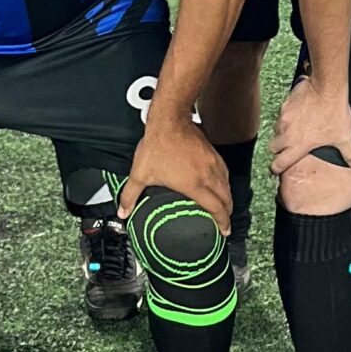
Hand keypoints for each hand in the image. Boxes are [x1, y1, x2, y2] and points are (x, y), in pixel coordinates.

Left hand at [125, 113, 231, 230]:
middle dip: (227, 212)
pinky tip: (220, 181)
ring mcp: (211, 163)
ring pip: (227, 184)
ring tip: (224, 204)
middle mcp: (206, 175)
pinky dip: (225, 181)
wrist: (168, 121)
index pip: (216, 208)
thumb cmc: (156, 146)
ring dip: (227, 197)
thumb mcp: (140, 174)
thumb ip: (130, 196)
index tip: (224, 230)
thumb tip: (123, 211)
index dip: (223, 222)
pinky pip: (224, 171)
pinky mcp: (212, 152)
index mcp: (193, 185)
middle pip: (226, 198)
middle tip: (225, 221)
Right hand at [271, 77, 350, 174]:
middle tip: (286, 148)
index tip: (277, 168)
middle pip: (273, 147)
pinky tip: (298, 113)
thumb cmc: (334, 114)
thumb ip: (349, 154)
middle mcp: (287, 133)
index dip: (276, 168)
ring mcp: (284, 118)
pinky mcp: (285, 104)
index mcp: (298, 145)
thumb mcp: (344, 137)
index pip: (279, 163)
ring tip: (294, 129)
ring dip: (282, 132)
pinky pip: (281, 113)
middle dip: (278, 149)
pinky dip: (287, 116)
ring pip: (276, 129)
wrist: (327, 89)